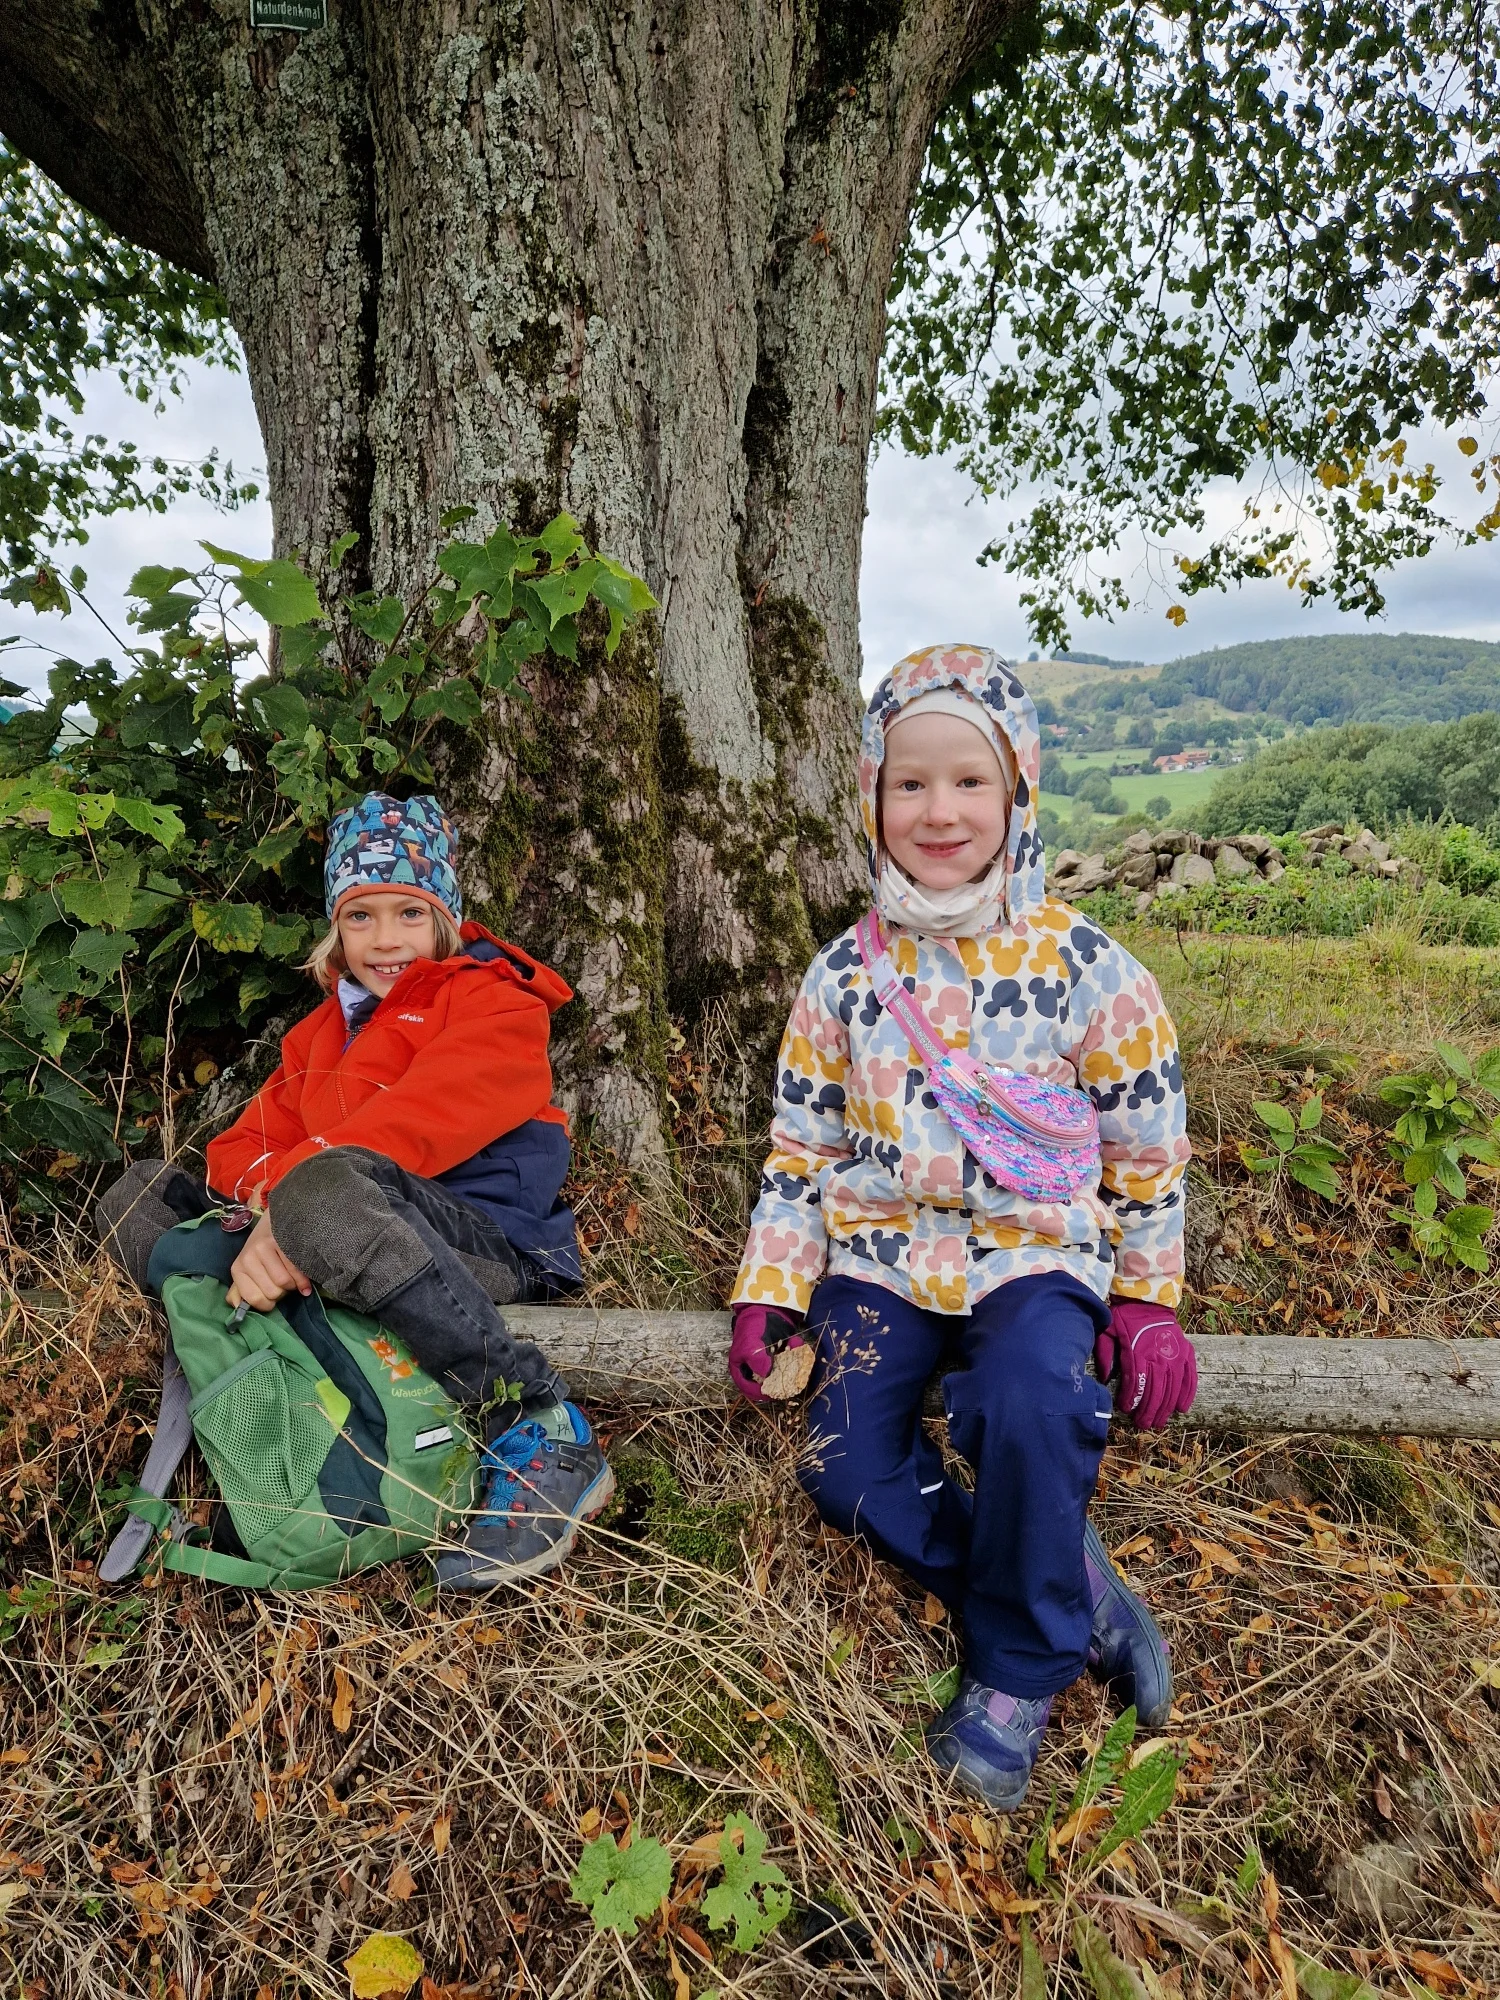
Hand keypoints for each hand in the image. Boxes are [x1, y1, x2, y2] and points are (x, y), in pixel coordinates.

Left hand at [227, 1212, 312, 1313]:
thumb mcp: (249, 1268)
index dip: (269, 1303)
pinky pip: (296, 1270)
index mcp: (238, 1269)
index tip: (274, 1295)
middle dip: (283, 1292)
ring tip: (292, 1275)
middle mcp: (248, 1258)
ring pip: (285, 1283)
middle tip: (284, 1282)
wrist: (278, 1218)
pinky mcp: (280, 1241)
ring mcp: (263, 1248)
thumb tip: (237, 1307)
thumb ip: (242, 1289)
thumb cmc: (263, 1248)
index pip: (253, 1299)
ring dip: (294, 1284)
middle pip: (272, 1293)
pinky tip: (304, 1279)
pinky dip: (303, 1279)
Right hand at [728, 1304, 806, 1403]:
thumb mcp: (749, 1343)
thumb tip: (765, 1376)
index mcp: (741, 1368)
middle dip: (779, 1383)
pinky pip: (790, 1362)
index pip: (747, 1387)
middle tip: (790, 1381)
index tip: (772, 1393)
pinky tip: (797, 1343)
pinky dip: (796, 1354)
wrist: (766, 1308)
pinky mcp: (781, 1356)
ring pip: (780, 1375)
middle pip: (766, 1385)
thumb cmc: (752, 1326)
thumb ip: (756, 1360)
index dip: (758, 1392)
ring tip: (796, 1359)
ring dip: (791, 1370)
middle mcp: (755, 1369)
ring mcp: (769, 1363)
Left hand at [1095, 1300, 1196, 1430]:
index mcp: (1138, 1352)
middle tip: (1143, 1424)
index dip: (1131, 1399)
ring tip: (1159, 1422)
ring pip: (1172, 1389)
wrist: (1149, 1299)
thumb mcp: (1108, 1330)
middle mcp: (1159, 1357)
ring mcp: (1175, 1356)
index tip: (1126, 1410)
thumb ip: (1105, 1353)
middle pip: (1155, 1391)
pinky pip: (1190, 1377)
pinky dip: (1187, 1394)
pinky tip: (1182, 1408)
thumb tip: (1104, 1379)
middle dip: (1148, 1411)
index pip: (1135, 1383)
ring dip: (1165, 1408)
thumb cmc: (1125, 1316)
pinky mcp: (1187, 1353)